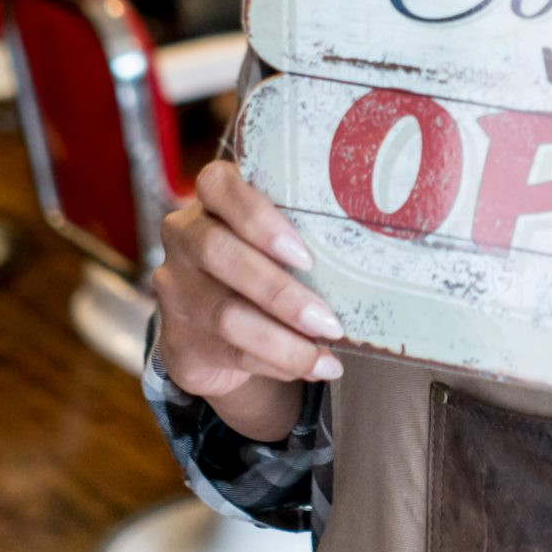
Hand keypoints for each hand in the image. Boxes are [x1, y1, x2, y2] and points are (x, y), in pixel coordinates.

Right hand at [153, 160, 343, 431]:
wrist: (214, 328)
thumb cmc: (263, 265)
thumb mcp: (273, 238)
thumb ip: (302, 230)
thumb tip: (375, 252)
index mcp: (210, 200)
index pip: (217, 184)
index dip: (257, 216)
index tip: (303, 253)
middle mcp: (184, 237)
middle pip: (219, 253)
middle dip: (280, 291)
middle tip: (328, 320)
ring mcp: (176, 290)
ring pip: (226, 314)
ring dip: (284, 340)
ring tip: (327, 354)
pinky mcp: (180, 339)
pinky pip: (231, 352)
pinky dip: (279, 363)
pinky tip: (314, 367)